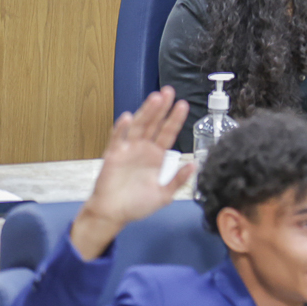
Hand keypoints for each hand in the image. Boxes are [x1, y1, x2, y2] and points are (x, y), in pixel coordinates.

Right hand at [70, 89, 194, 260]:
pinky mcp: (113, 156)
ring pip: (138, 126)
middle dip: (161, 108)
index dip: (175, 119)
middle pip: (154, 124)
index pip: (168, 133)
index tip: (183, 105)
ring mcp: (127, 150)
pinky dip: (121, 128)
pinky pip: (117, 139)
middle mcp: (143, 149)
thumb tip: (194, 165)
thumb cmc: (137, 204)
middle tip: (169, 91)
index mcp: (156, 156)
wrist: (114, 214)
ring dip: (146, 112)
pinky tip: (127, 118)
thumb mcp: (164, 194)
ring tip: (155, 98)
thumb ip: (178, 180)